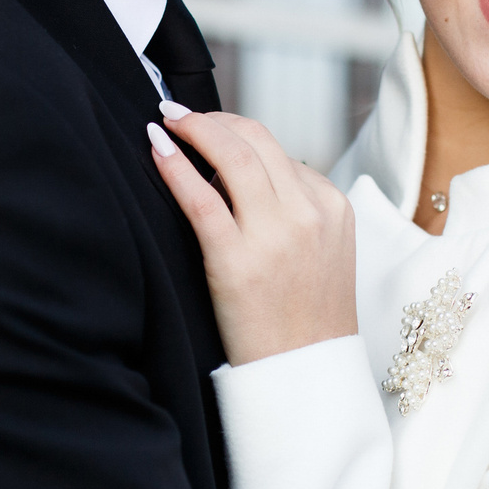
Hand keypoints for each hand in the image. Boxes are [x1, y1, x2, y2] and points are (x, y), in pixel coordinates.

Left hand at [147, 104, 355, 365]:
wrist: (305, 376)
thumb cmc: (305, 320)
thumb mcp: (323, 253)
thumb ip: (295, 210)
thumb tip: (239, 174)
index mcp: (332, 207)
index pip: (278, 152)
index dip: (236, 135)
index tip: (209, 131)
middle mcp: (308, 213)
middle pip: (255, 140)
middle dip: (212, 119)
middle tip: (179, 112)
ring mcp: (275, 235)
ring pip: (231, 156)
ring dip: (193, 128)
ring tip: (166, 120)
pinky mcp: (236, 260)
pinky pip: (200, 198)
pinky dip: (175, 166)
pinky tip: (156, 149)